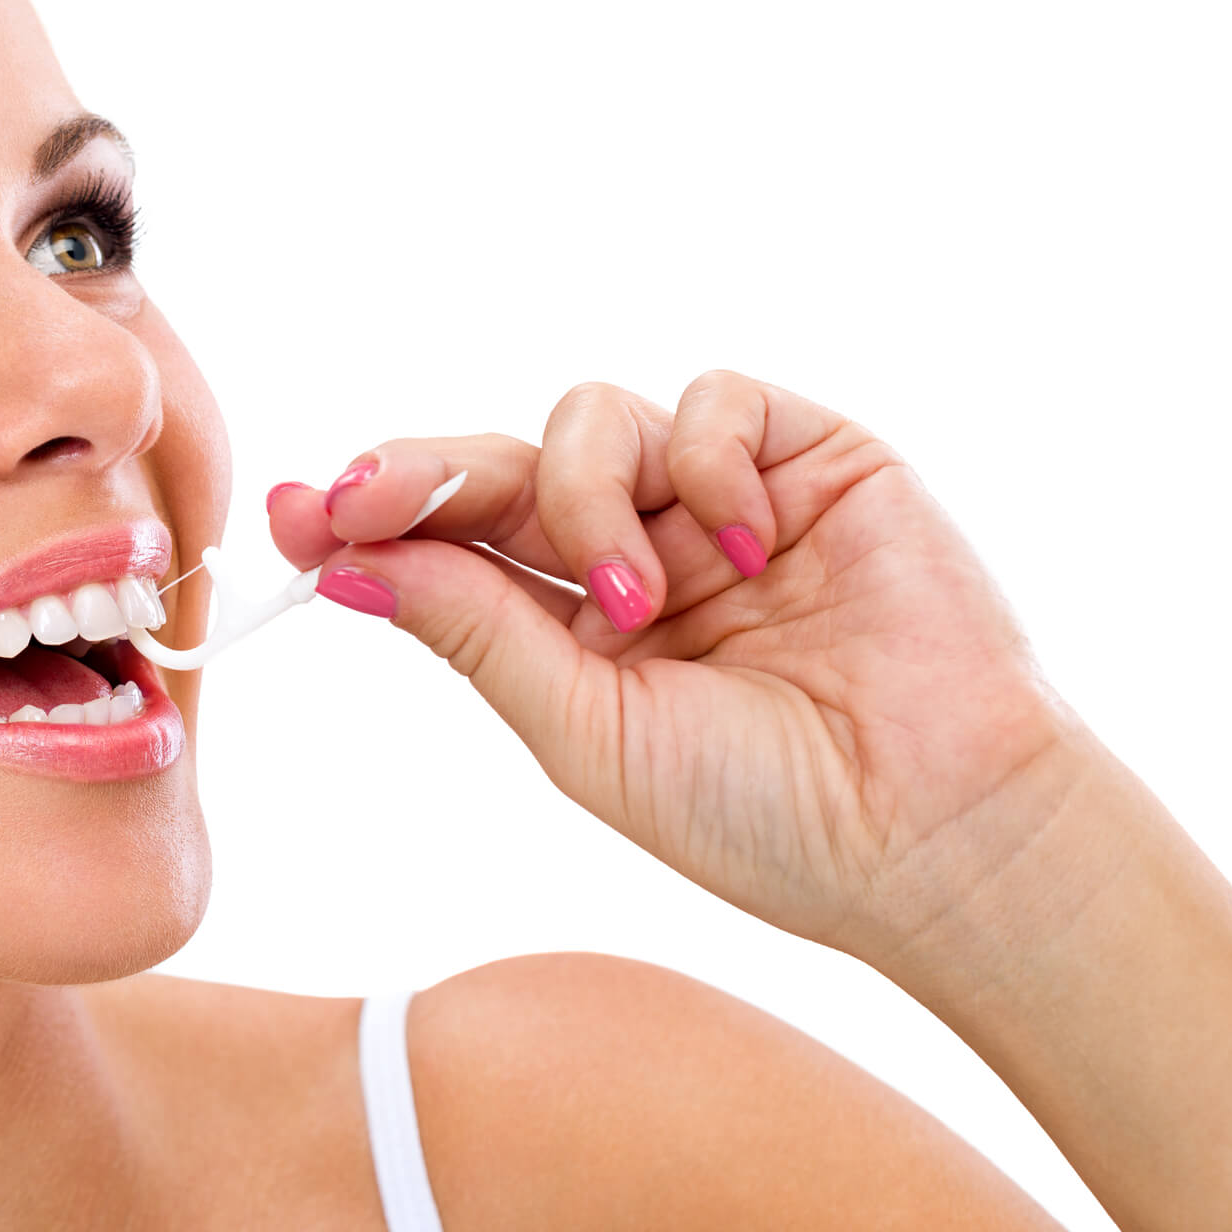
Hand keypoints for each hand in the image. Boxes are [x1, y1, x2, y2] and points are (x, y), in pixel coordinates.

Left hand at [266, 372, 1093, 962]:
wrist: (938, 829)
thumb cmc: (764, 813)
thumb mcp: (588, 730)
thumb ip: (476, 632)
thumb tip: (340, 567)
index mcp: (570, 628)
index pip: (449, 548)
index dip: (371, 520)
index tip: (293, 515)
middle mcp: (633, 551)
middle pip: (498, 469)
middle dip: (423, 476)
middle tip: (360, 495)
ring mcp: (715, 501)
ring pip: (591, 419)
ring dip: (586, 496)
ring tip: (638, 602)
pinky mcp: (806, 457)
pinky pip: (714, 401)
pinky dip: (705, 460)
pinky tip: (743, 547)